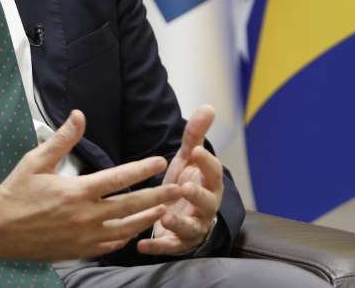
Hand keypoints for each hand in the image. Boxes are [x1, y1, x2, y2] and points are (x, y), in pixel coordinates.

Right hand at [0, 110, 181, 260]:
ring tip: (165, 209)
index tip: (160, 161)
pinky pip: (110, 246)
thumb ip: (62, 139)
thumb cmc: (15, 191)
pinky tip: (135, 230)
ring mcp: (83, 237)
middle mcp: (84, 216)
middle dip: (159, 197)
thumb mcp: (36, 160)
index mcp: (76, 192)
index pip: (118, 179)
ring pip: (125, 229)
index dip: (142, 169)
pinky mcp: (78, 251)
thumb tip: (80, 115)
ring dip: (148, 219)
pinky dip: (126, 237)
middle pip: (131, 206)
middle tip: (180, 190)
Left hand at [137, 104, 223, 255]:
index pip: (213, 172)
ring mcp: (193, 227)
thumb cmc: (186, 183)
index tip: (193, 150)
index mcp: (209, 184)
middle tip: (184, 186)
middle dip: (197, 195)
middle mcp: (205, 207)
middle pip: (207, 202)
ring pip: (190, 228)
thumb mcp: (189, 159)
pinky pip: (169, 247)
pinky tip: (141, 245)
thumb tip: (208, 107)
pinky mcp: (178, 243)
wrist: (182, 214)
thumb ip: (195, 136)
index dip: (205, 161)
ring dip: (178, 223)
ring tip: (165, 217)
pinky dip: (157, 247)